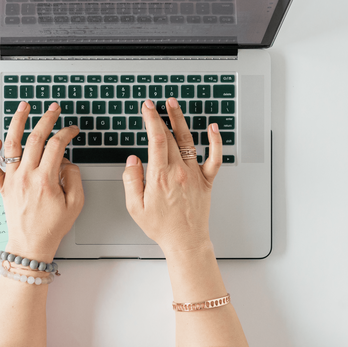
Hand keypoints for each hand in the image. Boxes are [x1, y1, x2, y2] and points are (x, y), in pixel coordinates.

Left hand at [0, 102, 82, 261]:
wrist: (31, 244)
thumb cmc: (52, 227)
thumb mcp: (76, 204)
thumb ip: (74, 177)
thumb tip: (66, 161)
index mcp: (46, 180)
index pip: (57, 145)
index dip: (67, 132)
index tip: (72, 130)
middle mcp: (26, 176)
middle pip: (36, 138)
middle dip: (47, 118)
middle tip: (54, 109)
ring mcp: (12, 180)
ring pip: (12, 143)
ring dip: (17, 122)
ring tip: (23, 107)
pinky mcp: (2, 187)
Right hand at [122, 98, 222, 254]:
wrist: (185, 241)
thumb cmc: (161, 227)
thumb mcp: (135, 207)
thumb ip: (131, 180)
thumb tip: (132, 160)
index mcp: (159, 177)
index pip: (155, 139)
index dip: (150, 119)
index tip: (146, 108)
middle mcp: (179, 172)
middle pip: (169, 137)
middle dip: (159, 117)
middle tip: (153, 106)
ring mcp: (194, 175)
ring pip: (188, 140)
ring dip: (180, 120)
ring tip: (173, 105)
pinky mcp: (206, 181)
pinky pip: (214, 158)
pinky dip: (215, 141)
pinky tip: (212, 128)